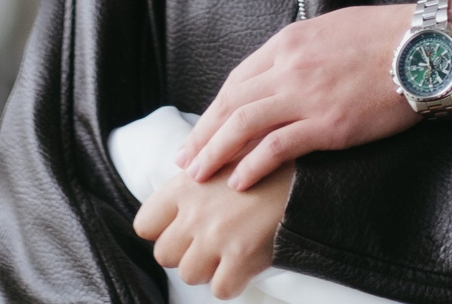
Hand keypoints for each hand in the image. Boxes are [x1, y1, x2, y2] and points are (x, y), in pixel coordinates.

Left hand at [133, 163, 293, 298]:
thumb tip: (167, 213)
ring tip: (231, 249)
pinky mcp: (241, 257)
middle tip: (210, 242)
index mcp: (186, 186)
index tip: (182, 230)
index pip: (144, 225)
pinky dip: (233, 282)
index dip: (162, 232)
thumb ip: (193, 184)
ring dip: (208, 268)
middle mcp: (196, 212)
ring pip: (189, 275)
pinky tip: (246, 263)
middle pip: (164, 255)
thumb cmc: (265, 169)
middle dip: (185, 253)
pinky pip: (220, 289)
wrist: (308, 178)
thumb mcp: (223, 162)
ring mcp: (217, 236)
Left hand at [178, 4, 418, 188]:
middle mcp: (290, 67)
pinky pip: (277, 147)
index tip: (200, 130)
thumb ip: (302, 49)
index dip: (214, 109)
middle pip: (231, 103)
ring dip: (216, 152)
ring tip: (199, 176)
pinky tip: (238, 181)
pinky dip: (252, 165)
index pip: (238, 79)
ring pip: (244, 125)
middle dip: (203, 134)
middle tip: (185, 160)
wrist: (424, 47)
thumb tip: (284, 68)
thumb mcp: (332, 28)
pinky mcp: (328, 125)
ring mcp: (308, 96)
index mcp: (289, 42)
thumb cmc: (386, 36)